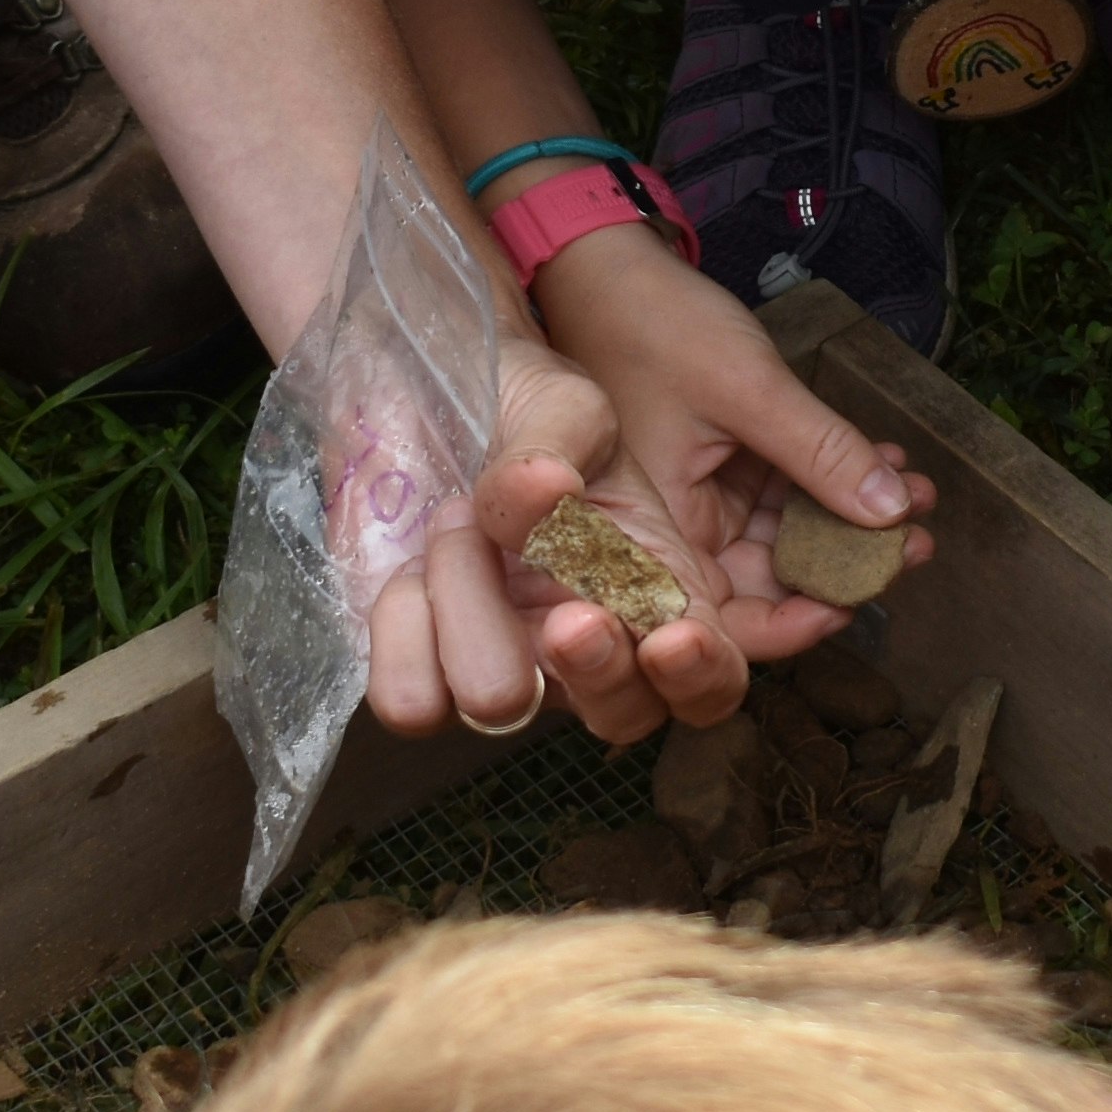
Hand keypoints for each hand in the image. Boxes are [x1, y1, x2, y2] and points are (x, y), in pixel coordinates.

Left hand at [353, 332, 798, 743]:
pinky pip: (413, 700)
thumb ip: (564, 442)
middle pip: (622, 716)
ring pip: (497, 703)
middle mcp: (584, 646)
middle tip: (566, 618)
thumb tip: (548, 493)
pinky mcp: (419, 668)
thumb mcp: (563, 405)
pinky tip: (406, 569)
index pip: (709, 677)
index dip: (702, 677)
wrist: (419, 394)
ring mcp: (502, 663)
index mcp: (651, 588)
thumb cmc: (518, 407)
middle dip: (596, 671)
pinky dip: (402, 631)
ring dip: (470, 603)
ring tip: (457, 520)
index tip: (670, 641)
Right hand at [532, 212, 931, 611]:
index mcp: (656, 533)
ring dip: (855, 522)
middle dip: (848, 568)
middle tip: (916, 543)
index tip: (859, 599)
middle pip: (768, 584)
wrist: (609, 264)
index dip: (794, 627)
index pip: (726, 624)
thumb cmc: (651, 322)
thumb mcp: (747, 387)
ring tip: (919, 494)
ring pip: (790, 540)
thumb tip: (893, 512)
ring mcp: (707, 499)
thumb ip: (820, 452)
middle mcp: (678, 531)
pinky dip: (836, 482)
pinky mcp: (727, 469)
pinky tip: (887, 462)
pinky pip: (789, 496)